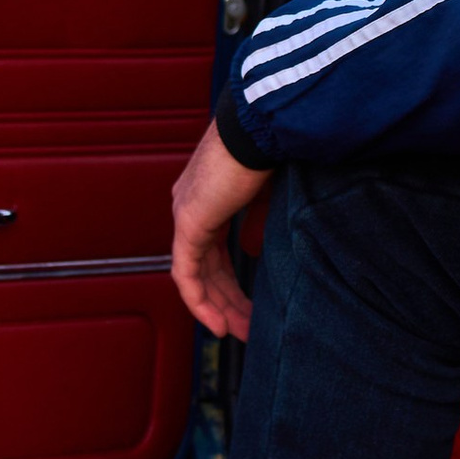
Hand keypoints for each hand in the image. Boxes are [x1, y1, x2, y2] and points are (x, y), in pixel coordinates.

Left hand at [170, 119, 264, 342]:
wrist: (264, 125)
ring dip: (216, 307)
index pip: (214, 250)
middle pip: (205, 267)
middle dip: (226, 301)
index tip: (251, 306)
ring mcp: (186, 214)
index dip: (231, 282)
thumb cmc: (273, 146)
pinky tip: (217, 324)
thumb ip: (259, 221)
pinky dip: (200, 301)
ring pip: (195, 275)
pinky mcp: (188, 222)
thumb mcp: (269, 192)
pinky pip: (186, 273)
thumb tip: (257, 250)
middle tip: (247, 329)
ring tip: (238, 333)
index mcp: (208, 195)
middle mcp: (190, 205)